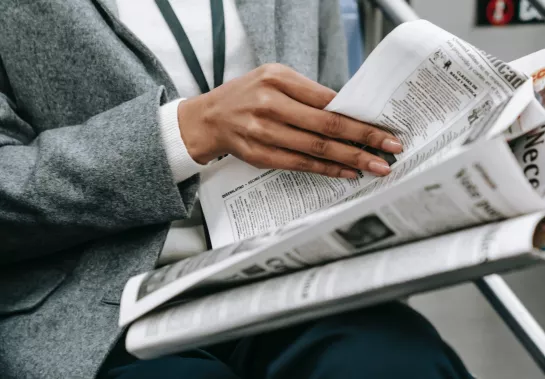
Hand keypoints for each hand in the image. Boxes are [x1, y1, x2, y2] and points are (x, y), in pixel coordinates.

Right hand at [177, 64, 401, 177]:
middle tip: (391, 149)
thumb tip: (347, 112)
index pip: (328, 100)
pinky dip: (326, 170)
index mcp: (278, 79)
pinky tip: (347, 172)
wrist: (209, 118)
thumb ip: (307, 93)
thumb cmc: (246, 95)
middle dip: (364, 139)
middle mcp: (270, 105)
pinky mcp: (260, 155)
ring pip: (316, 149)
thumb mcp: (274, 79)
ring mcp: (263, 132)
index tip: (384, 126)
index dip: (358, 115)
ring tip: (376, 166)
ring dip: (350, 159)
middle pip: (327, 126)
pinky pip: (300, 165)